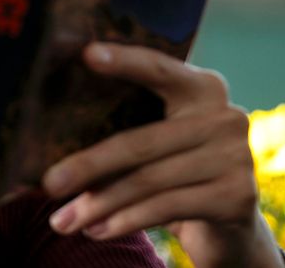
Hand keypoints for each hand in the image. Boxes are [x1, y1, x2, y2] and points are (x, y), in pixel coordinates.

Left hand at [41, 43, 282, 267]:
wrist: (229, 228)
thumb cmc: (176, 175)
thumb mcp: (158, 145)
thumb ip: (126, 132)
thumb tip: (53, 157)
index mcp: (203, 88)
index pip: (158, 69)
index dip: (124, 61)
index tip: (86, 53)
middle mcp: (225, 116)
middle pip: (140, 141)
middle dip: (88, 166)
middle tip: (49, 185)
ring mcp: (235, 157)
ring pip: (147, 180)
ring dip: (98, 204)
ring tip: (62, 221)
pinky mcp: (235, 197)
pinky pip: (165, 207)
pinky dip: (125, 221)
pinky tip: (96, 230)